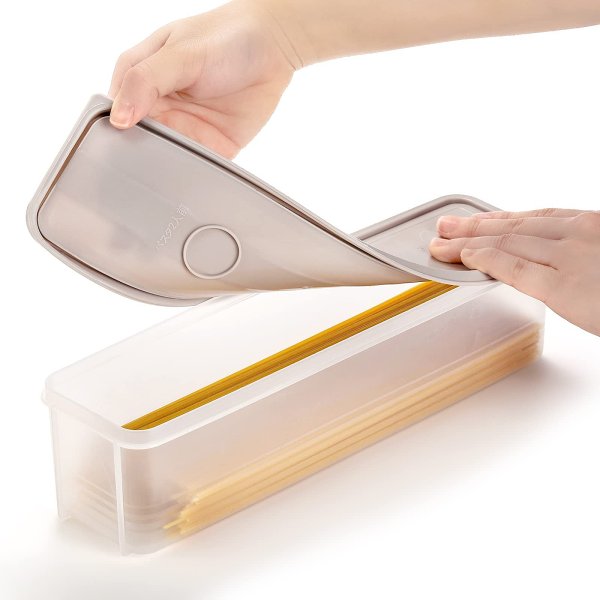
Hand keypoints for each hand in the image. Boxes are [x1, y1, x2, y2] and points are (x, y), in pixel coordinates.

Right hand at [108, 1, 299, 157]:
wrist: (273, 47)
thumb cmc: (224, 37)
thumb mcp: (179, 53)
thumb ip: (145, 81)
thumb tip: (118, 117)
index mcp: (141, 80)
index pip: (115, 111)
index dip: (114, 129)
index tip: (116, 144)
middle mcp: (161, 107)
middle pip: (139, 142)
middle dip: (140, 154)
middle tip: (142, 165)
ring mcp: (187, 128)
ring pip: (167, 159)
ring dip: (167, 167)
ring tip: (167, 173)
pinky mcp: (213, 146)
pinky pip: (199, 167)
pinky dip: (196, 173)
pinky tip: (192, 177)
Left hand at [429, 208, 599, 335]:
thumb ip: (582, 257)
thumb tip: (560, 263)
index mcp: (590, 226)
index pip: (534, 217)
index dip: (498, 219)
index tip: (477, 220)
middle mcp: (577, 234)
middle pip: (513, 228)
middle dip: (473, 228)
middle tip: (445, 228)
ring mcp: (569, 258)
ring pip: (506, 243)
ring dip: (467, 243)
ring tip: (441, 244)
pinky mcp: (563, 286)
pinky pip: (514, 268)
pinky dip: (485, 260)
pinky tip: (465, 259)